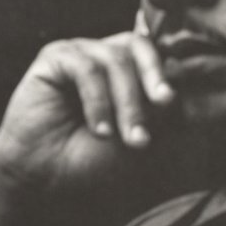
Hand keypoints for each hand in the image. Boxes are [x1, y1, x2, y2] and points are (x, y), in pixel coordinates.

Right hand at [0, 26, 173, 194]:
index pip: (158, 54)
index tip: (181, 104)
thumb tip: (180, 73)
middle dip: (155, 77)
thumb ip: (160, 108)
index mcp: (128, 70)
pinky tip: (100, 130)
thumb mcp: (139, 137)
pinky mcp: (54, 58)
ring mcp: (79, 54)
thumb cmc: (93, 161)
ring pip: (116, 59)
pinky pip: (85, 68)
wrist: (45, 178)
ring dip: (128, 101)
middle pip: (140, 47)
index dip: (173, 73)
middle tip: (165, 104)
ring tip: (129, 139)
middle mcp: (104, 56)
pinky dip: (98, 101)